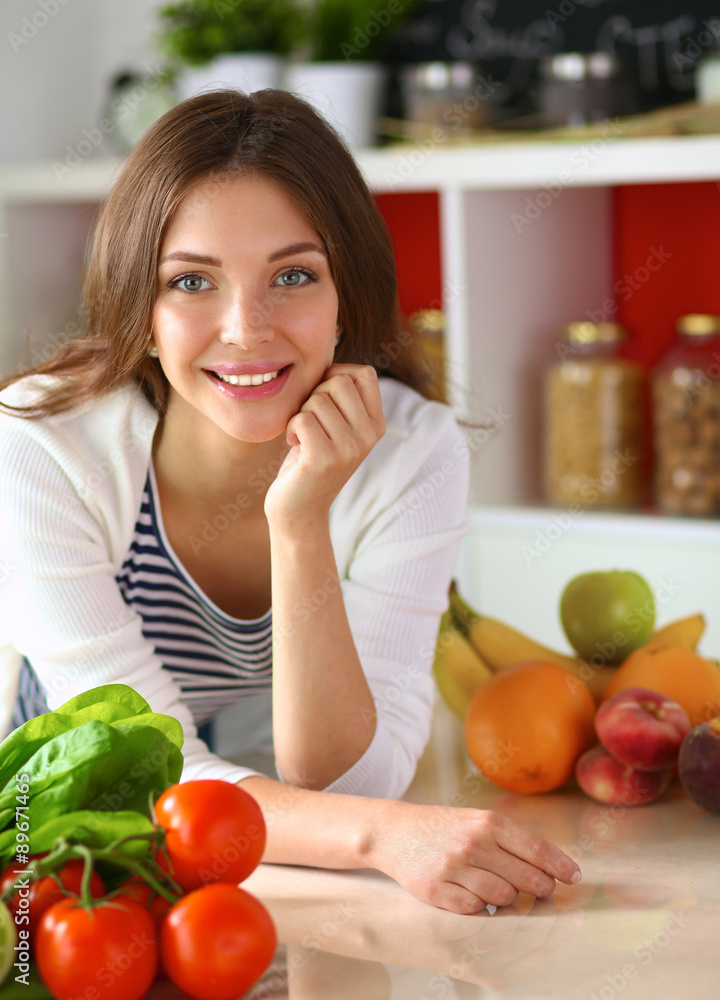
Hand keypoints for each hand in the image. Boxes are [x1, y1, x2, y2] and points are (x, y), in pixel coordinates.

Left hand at [264, 364, 384, 531]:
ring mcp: (350, 449)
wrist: (299, 509)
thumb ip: (339, 394)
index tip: (322, 401)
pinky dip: (291, 429)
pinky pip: (302, 419)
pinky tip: (295, 447)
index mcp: (377, 424)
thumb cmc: (310, 457)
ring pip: (317, 400)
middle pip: (337, 382)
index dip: (336, 376)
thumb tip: (326, 347)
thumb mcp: (335, 424)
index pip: (363, 373)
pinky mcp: (324, 460)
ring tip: (304, 439)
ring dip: (300, 415)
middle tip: (310, 424)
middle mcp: (369, 436)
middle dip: (314, 397)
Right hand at [372, 801, 581, 914]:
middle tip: (538, 890)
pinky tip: (472, 894)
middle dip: (539, 889)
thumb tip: (554, 869)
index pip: (536, 849)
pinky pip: (475, 911)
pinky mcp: (436, 890)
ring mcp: (454, 867)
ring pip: (504, 898)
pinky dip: (479, 907)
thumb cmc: (445, 827)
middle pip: (527, 879)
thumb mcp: (478, 821)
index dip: (560, 866)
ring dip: (507, 899)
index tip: (575, 878)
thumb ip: (512, 841)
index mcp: (488, 822)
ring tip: (496, 888)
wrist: (395, 831)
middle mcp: (473, 843)